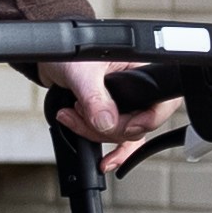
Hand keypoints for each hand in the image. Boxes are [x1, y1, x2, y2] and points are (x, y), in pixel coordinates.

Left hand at [48, 55, 180, 174]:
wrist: (50, 62)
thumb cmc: (67, 53)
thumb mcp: (81, 72)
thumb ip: (95, 98)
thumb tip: (107, 123)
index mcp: (140, 70)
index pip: (161, 102)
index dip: (147, 119)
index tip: (123, 126)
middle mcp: (137, 89)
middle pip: (139, 125)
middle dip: (107, 128)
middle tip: (83, 113)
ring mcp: (125, 104)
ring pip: (124, 135)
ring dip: (95, 133)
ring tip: (72, 115)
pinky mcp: (112, 115)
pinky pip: (118, 140)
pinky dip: (110, 150)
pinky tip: (103, 160)